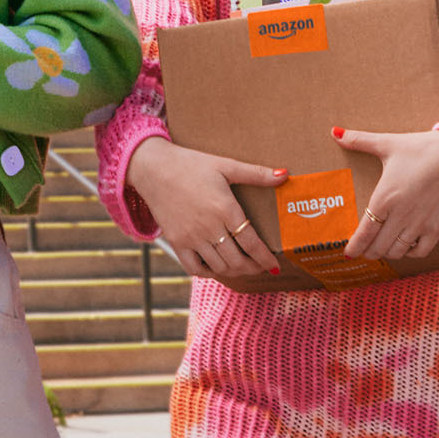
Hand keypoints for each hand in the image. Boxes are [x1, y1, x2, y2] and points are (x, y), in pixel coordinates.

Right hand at [125, 137, 286, 279]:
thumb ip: (256, 173)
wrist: (153, 168)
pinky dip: (208, 272)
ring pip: (219, 267)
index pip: (251, 243)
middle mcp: (209, 227)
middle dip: (253, 268)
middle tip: (261, 267)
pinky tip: (216, 266)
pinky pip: (194, 268)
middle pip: (237, 260)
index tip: (274, 266)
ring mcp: (191, 237)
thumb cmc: (191, 164)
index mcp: (225, 209)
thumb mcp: (225, 165)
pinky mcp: (176, 242)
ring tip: (242, 266)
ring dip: (234, 271)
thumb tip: (285, 175)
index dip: (265, 259)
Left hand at [335, 127, 438, 260]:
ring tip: (384, 247)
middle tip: (365, 250)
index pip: (365, 232)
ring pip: (398, 251)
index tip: (348, 253)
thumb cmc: (423, 148)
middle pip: (379, 247)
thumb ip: (359, 140)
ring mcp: (421, 224)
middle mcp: (401, 215)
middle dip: (369, 251)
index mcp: (385, 198)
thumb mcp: (388, 143)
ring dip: (389, 252)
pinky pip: (422, 251)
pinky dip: (412, 253)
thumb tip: (335, 131)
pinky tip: (408, 245)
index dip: (355, 246)